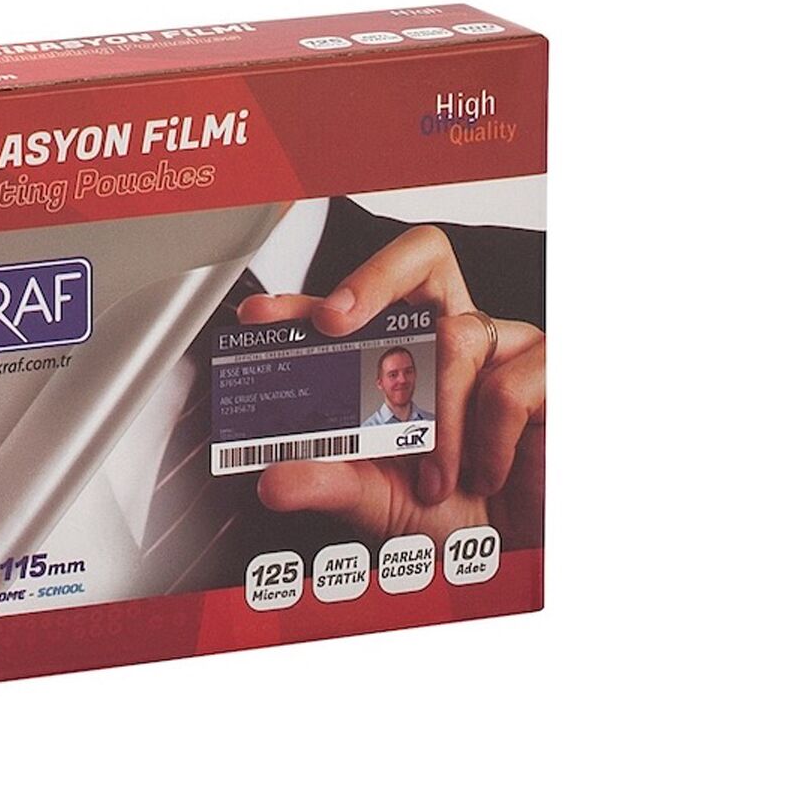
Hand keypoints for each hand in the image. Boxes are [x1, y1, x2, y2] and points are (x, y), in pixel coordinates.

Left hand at [237, 225, 543, 548]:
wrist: (521, 551)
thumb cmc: (455, 514)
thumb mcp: (377, 500)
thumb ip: (328, 482)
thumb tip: (273, 479)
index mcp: (404, 353)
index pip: (351, 307)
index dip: (305, 302)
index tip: (259, 316)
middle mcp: (453, 336)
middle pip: (420, 256)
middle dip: (372, 277)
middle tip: (333, 320)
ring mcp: (506, 346)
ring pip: (456, 338)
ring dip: (438, 424)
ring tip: (435, 482)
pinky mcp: (549, 369)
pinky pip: (506, 387)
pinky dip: (489, 443)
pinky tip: (488, 475)